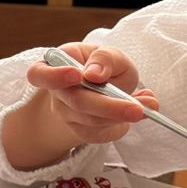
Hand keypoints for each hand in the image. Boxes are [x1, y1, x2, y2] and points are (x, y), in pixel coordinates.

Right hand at [25, 42, 159, 144]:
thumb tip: (94, 74)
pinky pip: (100, 134)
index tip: (78, 75)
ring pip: (92, 121)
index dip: (54, 76)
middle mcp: (56, 92)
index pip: (39, 74)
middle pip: (76, 102)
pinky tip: (135, 112)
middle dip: (109, 107)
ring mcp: (66, 114)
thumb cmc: (105, 66)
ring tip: (147, 105)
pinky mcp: (80, 131)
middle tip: (138, 108)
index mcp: (56, 65)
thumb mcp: (111, 54)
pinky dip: (121, 125)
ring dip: (122, 115)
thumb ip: (105, 58)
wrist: (106, 88)